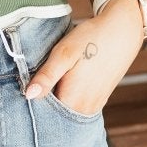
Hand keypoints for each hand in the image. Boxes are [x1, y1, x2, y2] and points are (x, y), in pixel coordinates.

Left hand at [24, 0, 144, 115]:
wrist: (121, 31)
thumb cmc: (90, 39)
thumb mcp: (63, 54)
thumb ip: (46, 77)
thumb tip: (29, 95)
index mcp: (73, 102)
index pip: (42, 114)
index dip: (32, 101)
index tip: (25, 87)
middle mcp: (84, 110)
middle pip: (54, 115)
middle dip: (43, 103)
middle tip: (37, 81)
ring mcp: (93, 107)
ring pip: (65, 111)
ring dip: (55, 100)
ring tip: (53, 80)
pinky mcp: (99, 101)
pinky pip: (76, 107)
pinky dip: (68, 99)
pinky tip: (66, 82)